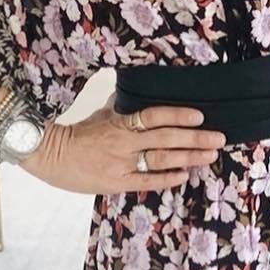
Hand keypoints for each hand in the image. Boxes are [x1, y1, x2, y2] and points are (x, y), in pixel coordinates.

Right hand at [19, 92, 226, 194]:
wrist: (50, 155)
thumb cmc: (78, 133)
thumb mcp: (101, 112)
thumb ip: (122, 103)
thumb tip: (136, 86)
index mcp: (120, 122)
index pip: (154, 115)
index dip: (178, 114)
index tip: (200, 115)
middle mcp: (124, 142)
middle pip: (166, 139)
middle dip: (195, 138)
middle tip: (219, 137)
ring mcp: (122, 164)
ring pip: (162, 160)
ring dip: (189, 157)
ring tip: (210, 155)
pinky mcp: (117, 182)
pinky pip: (147, 180)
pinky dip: (167, 179)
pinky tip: (184, 175)